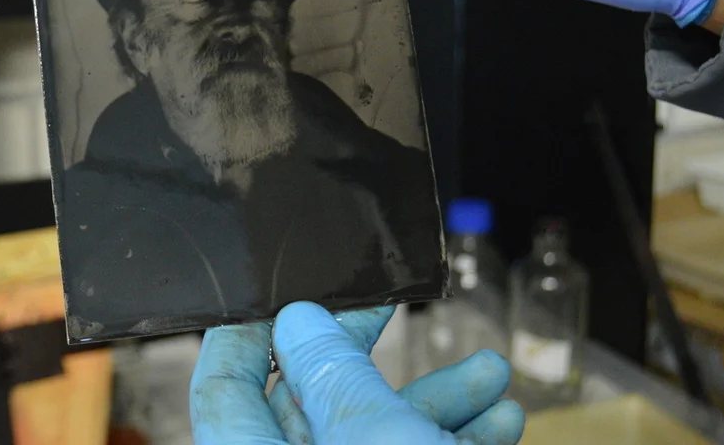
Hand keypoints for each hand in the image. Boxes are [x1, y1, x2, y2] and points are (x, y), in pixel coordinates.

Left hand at [190, 301, 524, 443]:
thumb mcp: (376, 441)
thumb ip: (331, 376)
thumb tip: (296, 321)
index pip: (222, 394)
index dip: (247, 334)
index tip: (288, 294)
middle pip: (307, 410)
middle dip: (362, 358)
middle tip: (389, 311)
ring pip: (371, 442)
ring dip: (432, 402)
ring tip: (487, 373)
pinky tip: (500, 422)